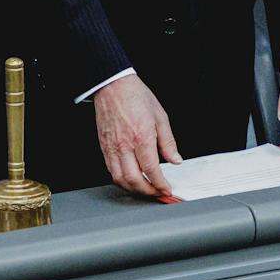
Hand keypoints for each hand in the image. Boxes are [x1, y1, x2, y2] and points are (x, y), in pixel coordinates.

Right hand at [93, 75, 180, 196]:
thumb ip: (168, 142)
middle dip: (148, 191)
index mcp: (142, 136)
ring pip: (120, 179)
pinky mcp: (104, 148)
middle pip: (135, 179)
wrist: (113, 86)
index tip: (166, 189)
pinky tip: (131, 179)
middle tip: (158, 193)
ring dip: (134, 189)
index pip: (151, 169)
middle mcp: (125, 145)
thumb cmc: (136, 96)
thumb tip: (176, 159)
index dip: (160, 184)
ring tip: (146, 189)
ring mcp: (112, 147)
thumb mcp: (160, 117)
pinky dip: (122, 180)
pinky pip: (111, 170)